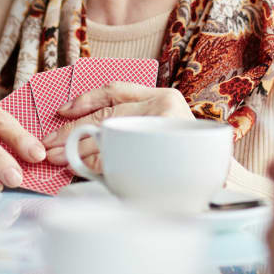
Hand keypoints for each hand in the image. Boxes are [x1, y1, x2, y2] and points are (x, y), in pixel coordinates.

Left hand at [40, 84, 192, 171]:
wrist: (224, 184)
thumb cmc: (187, 160)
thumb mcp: (161, 131)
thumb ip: (132, 127)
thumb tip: (82, 136)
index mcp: (162, 96)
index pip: (115, 90)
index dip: (85, 99)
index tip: (62, 111)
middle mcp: (165, 106)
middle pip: (106, 115)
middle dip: (71, 131)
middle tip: (48, 145)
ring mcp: (166, 127)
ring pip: (110, 136)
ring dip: (78, 150)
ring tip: (58, 159)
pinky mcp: (167, 150)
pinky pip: (121, 157)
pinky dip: (98, 164)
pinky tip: (83, 169)